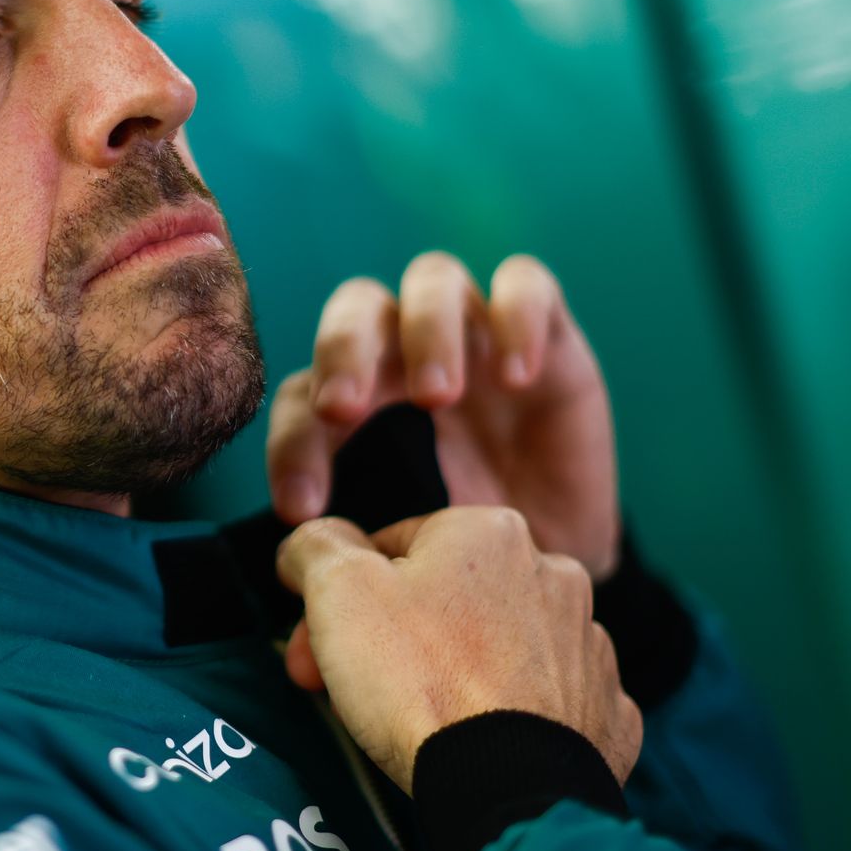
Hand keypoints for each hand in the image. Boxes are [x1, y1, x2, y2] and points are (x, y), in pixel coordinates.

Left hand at [267, 252, 621, 578]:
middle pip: (357, 306)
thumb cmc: (467, 536)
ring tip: (438, 397)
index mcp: (357, 394)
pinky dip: (517, 316)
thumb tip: (301, 571)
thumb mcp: (408, 543)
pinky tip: (517, 378)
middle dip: (342, 352)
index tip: (302, 510)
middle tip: (343, 412)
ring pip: (433, 279)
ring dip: (425, 331)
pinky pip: (527, 284)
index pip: (304, 392)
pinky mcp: (548, 329)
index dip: (292, 446)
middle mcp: (407, 348)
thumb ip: (354, 540)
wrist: (558, 549)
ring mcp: (475, 329)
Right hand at [276, 507, 641, 792]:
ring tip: (419, 720)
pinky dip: (516, 716)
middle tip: (349, 688)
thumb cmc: (420, 678)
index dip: (345, 594)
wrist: (505, 786)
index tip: (318, 642)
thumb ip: (317, 545)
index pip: (397, 546)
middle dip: (392, 638)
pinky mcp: (607, 715)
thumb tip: (312, 541)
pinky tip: (484, 740)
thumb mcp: (337, 588)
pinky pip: (551, 703)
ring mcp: (589, 648)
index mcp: (490, 531)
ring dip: (457, 672)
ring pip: (501, 649)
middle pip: (449, 598)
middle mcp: (554, 575)